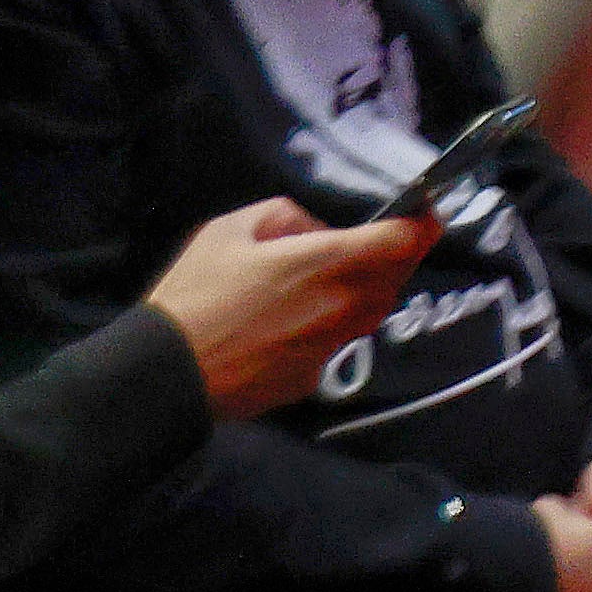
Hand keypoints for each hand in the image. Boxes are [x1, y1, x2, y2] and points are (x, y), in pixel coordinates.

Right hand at [144, 196, 437, 417]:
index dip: (421, 224)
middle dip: (398, 256)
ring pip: (371, 312)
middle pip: (394, 278)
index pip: (400, 242)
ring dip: (369, 289)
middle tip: (383, 239)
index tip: (425, 213)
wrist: (167, 374)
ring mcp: (329, 348)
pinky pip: (339, 341)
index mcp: (324, 264)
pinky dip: (334, 322)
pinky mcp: (312, 378)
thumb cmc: (194, 295)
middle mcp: (339, 308)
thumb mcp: (230, 229)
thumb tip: (314, 231)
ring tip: (336, 275)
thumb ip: (285, 217)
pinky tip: (297, 318)